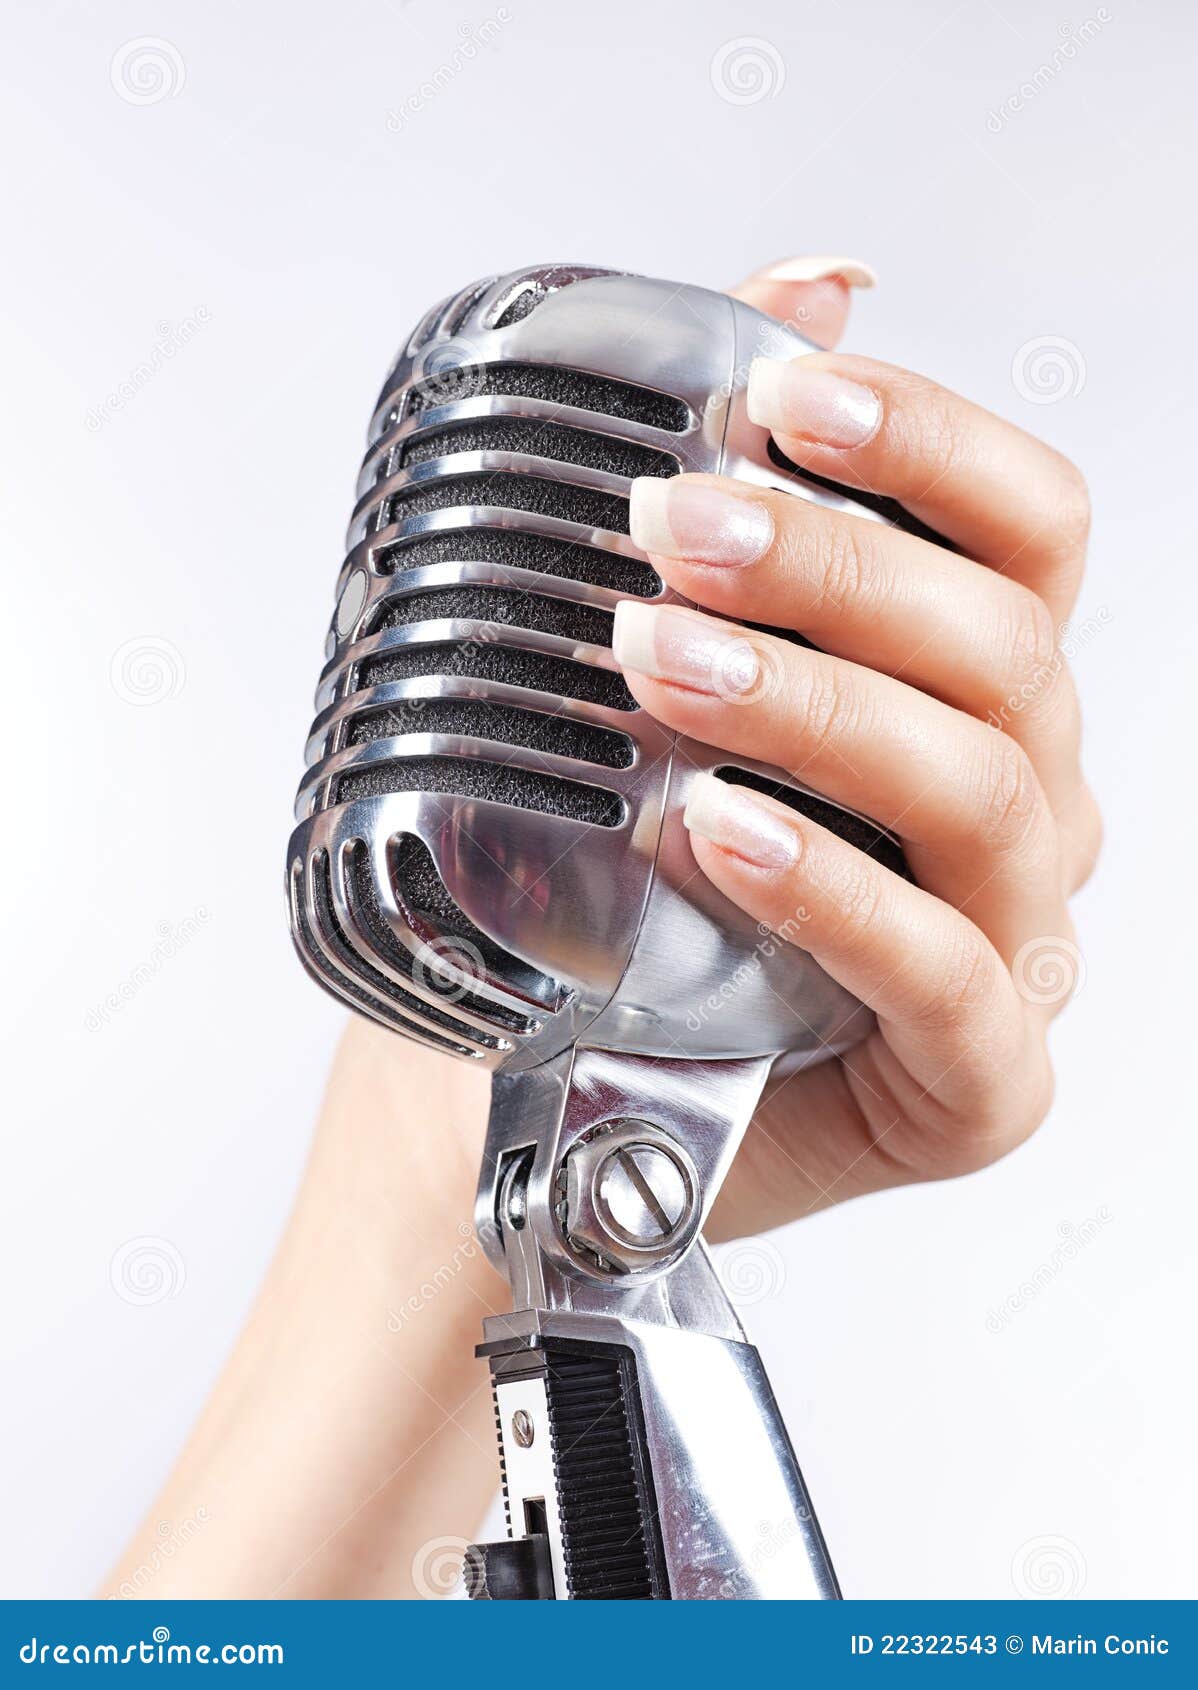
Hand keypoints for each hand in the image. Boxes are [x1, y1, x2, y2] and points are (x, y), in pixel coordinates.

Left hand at [612, 257, 1100, 1239]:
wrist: (562, 1062)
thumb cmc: (637, 868)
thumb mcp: (686, 665)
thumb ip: (764, 477)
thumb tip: (814, 286)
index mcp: (984, 693)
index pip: (1032, 530)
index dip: (930, 444)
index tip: (785, 397)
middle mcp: (1024, 803)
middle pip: (1005, 647)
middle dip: (835, 570)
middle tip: (674, 530)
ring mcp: (1012, 942)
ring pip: (981, 790)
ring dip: (815, 705)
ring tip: (663, 665)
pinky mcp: (976, 1076)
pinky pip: (944, 974)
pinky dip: (831, 892)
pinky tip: (720, 833)